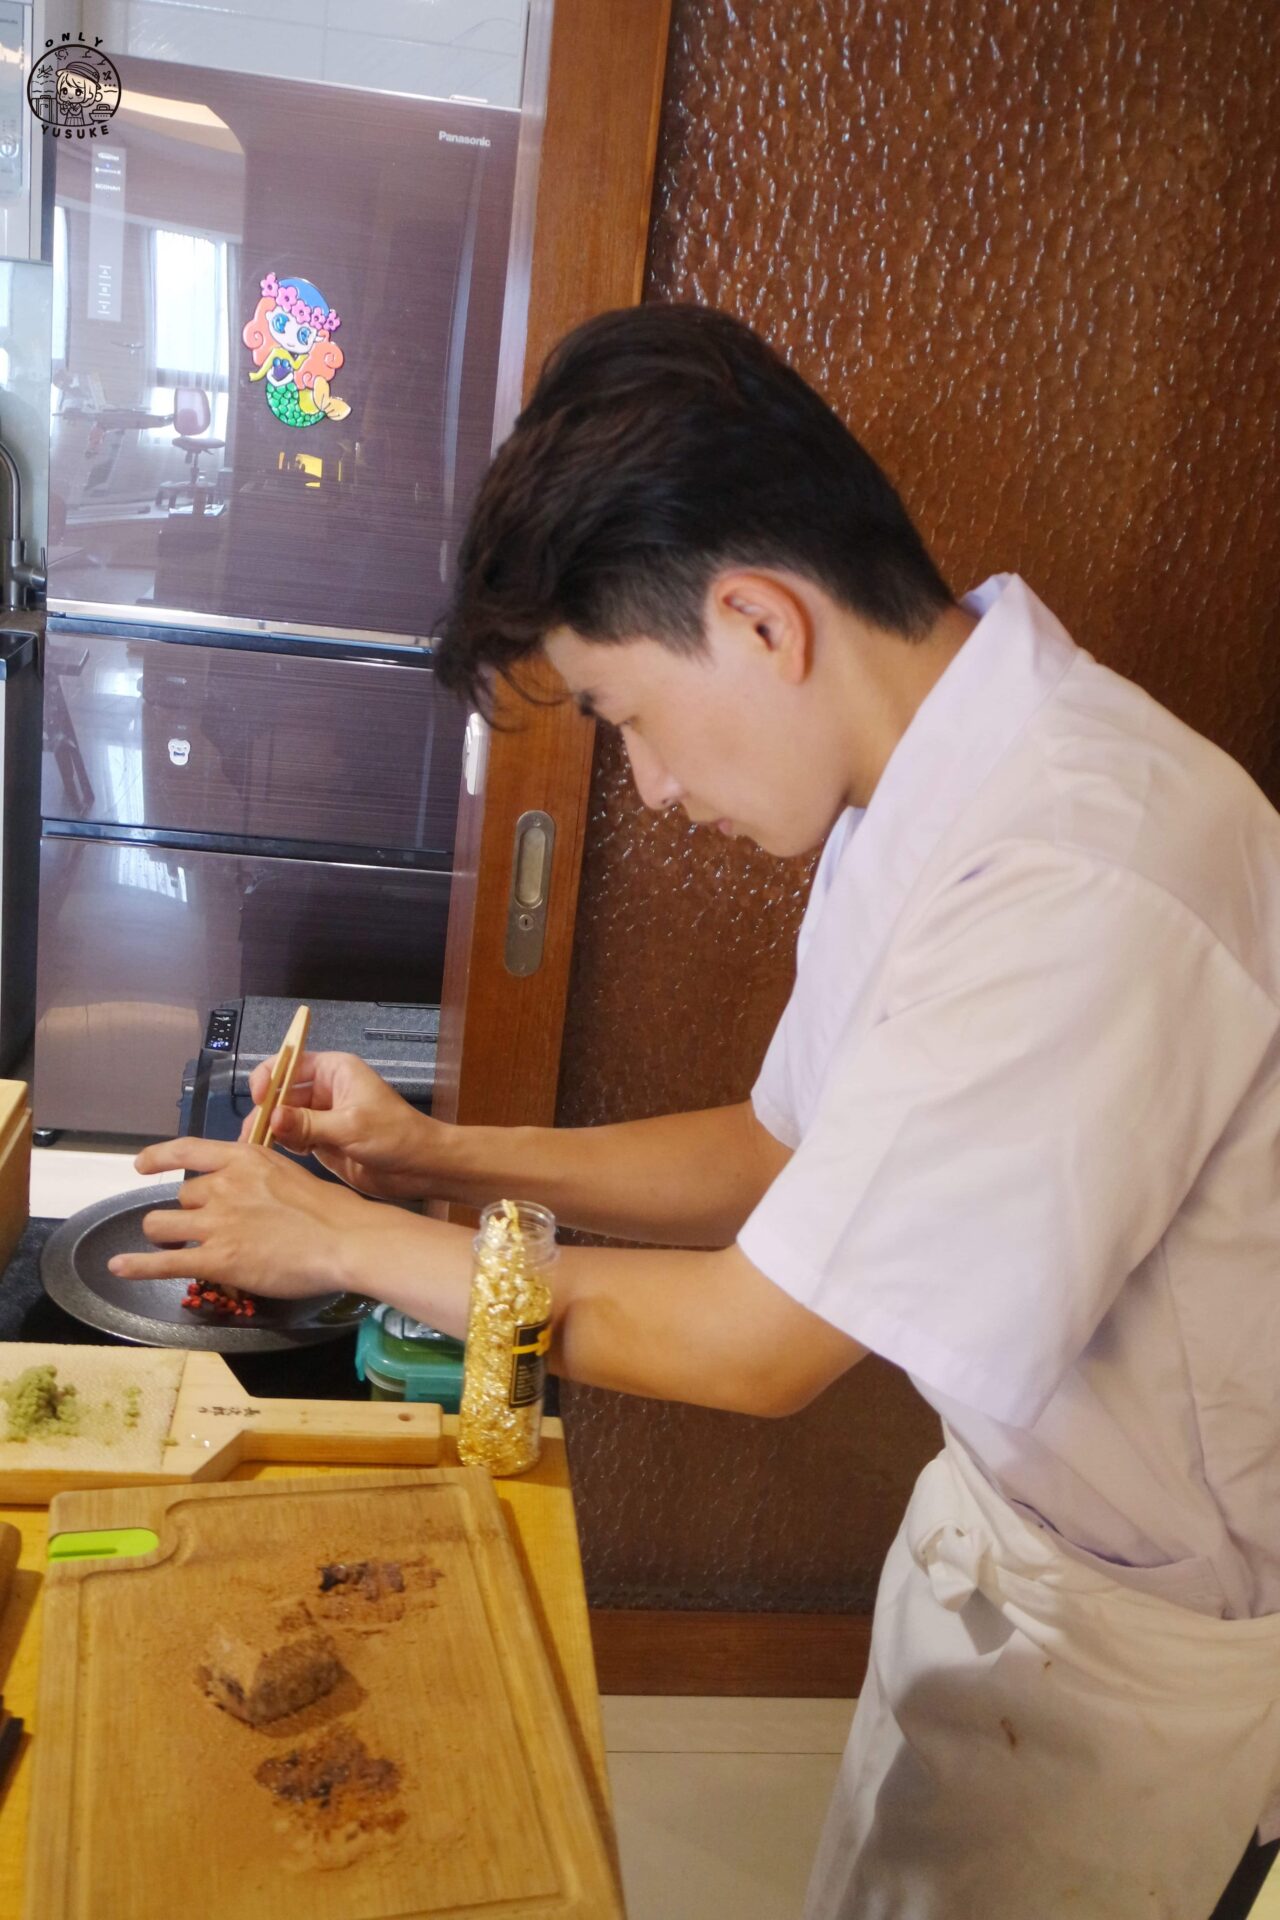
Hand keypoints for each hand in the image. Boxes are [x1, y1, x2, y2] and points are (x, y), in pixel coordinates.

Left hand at [108, 1138, 379, 1296]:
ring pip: (161, 1223)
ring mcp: (216, 1223)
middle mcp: (223, 1185)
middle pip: (182, 1195)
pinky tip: (118, 1267)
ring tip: (173, 1245)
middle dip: (190, 1212)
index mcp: (243, 1158)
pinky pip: (163, 1261)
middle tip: (208, 1228)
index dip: (158, 1156)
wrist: (344, 1240)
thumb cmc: (328, 1209)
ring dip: (164, 1234)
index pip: (187, 1150)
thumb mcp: (287, 1172)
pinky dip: (136, 1265)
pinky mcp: (216, 1259)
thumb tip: (240, 1186)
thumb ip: (255, 1175)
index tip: (141, 1164)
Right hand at [240, 1050, 447, 1201]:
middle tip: (252, 1134)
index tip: (259, 1099)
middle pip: (282, 1093)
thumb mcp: (350, 1126)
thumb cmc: (396, 1135)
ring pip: (284, 1118)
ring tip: (257, 1147)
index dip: (270, 1077)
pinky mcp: (322, 1140)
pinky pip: (293, 1138)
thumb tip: (273, 1118)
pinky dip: (282, 1145)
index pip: (290, 1063)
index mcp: (335, 1071)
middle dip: (265, 1111)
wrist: (419, 1167)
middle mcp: (325, 1090)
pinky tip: (277, 1155)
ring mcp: (322, 1116)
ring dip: (270, 1130)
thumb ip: (308, 1124)